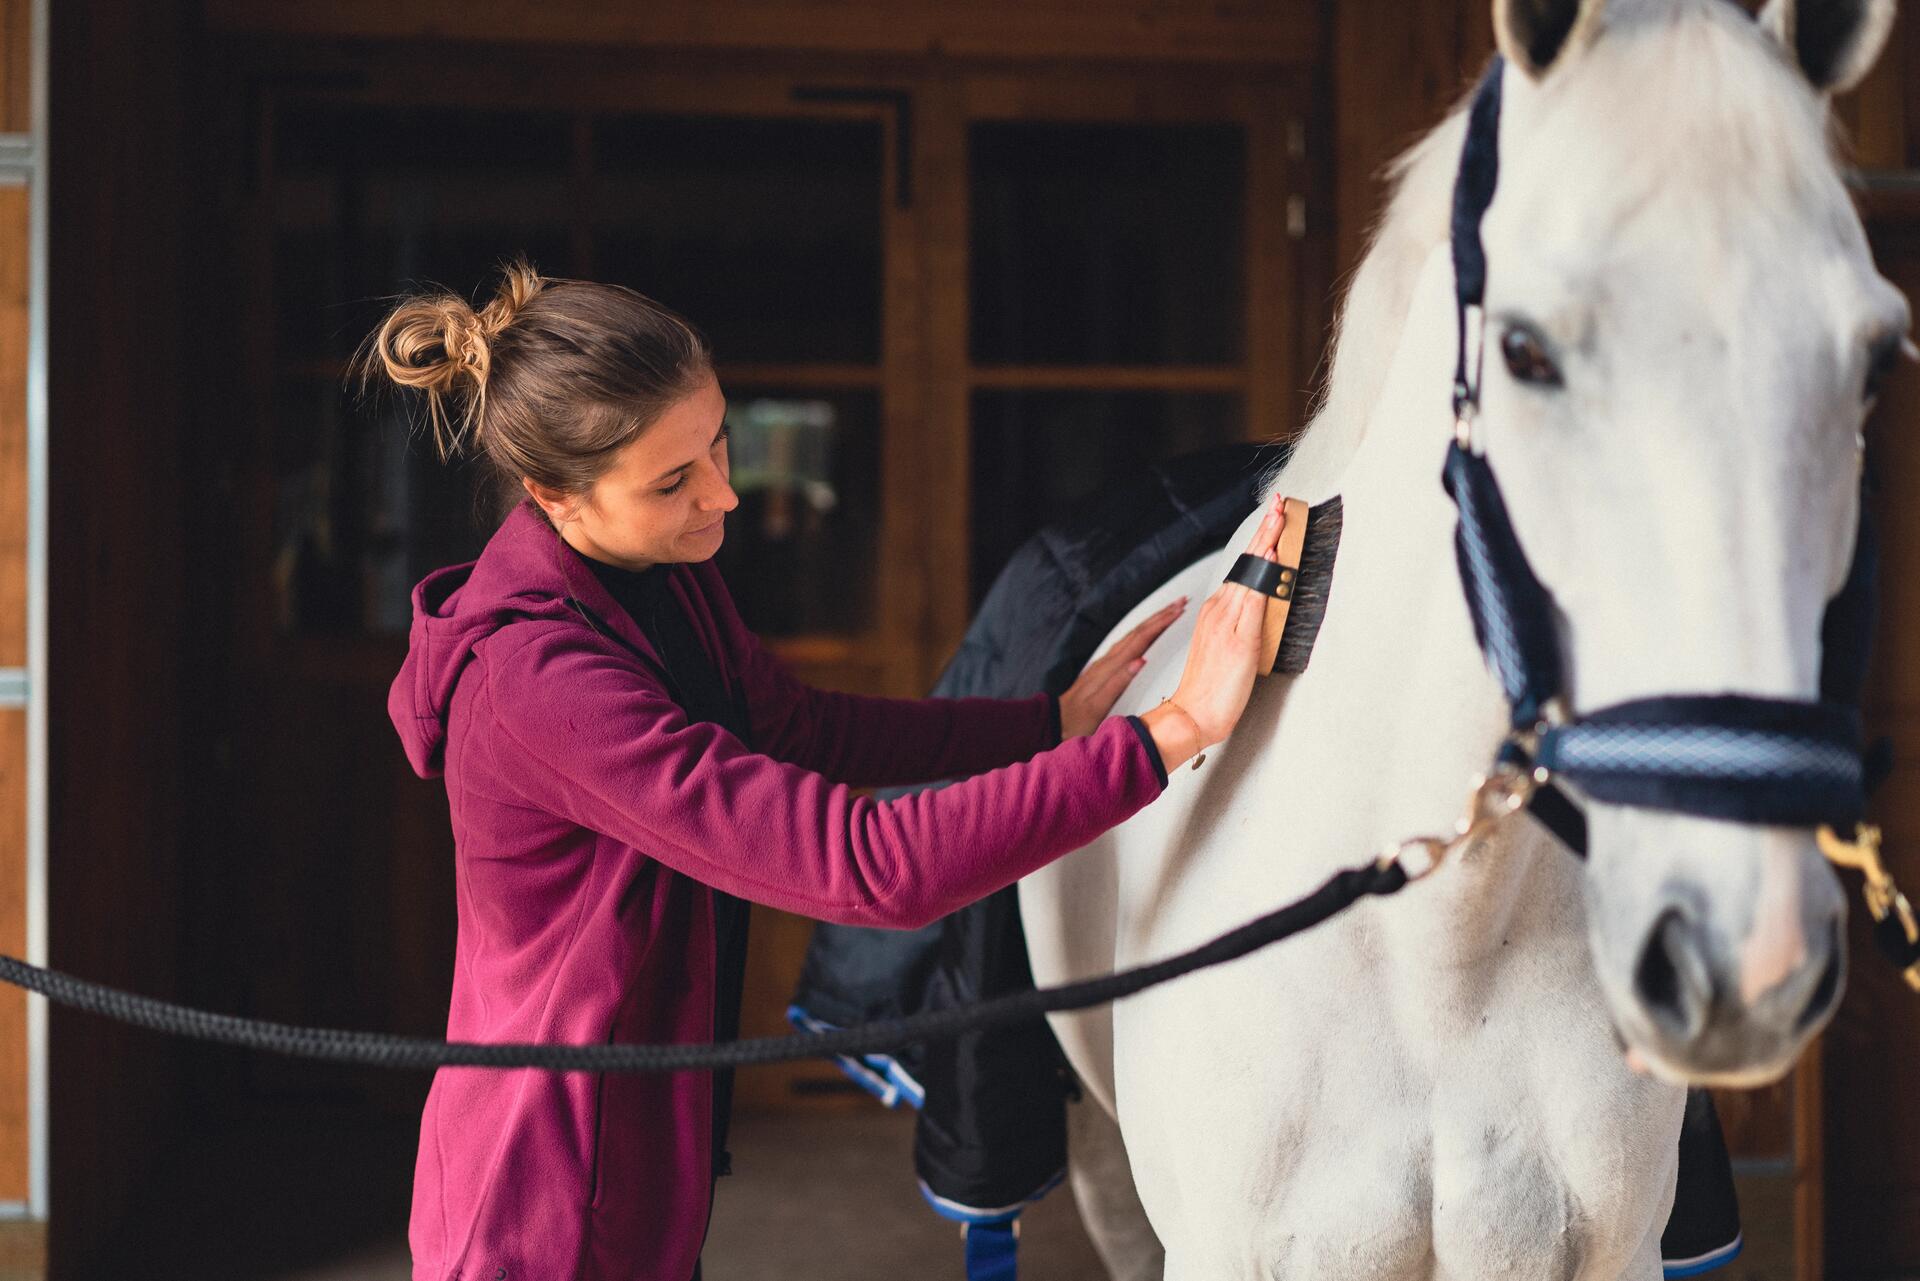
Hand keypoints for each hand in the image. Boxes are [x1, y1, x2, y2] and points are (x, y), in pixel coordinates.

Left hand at [1058, 596, 1189, 738]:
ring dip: (1152, 621)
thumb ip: (1119, 682)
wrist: (1054, 724)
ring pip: (1132, 635)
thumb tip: (1141, 660)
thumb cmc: (1077, 721)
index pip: (1141, 639)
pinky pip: (1125, 644)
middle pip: (1138, 632)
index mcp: (1109, 668)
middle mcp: (1107, 661)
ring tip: (1169, 611)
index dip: (1161, 624)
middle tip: (1181, 601)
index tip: (1179, 610)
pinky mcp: (1101, 669)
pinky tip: (1146, 632)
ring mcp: (1103, 663)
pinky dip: (1141, 634)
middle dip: (1161, 616)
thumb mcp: (1098, 707)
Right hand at [1139, 494, 1287, 769]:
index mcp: (1217, 613)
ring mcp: (1228, 623)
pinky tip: (1272, 557)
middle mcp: (1220, 611)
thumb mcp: (1229, 650)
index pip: (1244, 569)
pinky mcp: (1240, 639)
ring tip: (1281, 517)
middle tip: (1281, 504)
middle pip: (1247, 563)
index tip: (1273, 518)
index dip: (1260, 542)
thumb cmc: (1210, 690)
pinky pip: (1254, 600)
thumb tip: (1258, 601)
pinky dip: (1263, 576)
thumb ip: (1242, 624)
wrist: (1193, 715)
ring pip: (1251, 574)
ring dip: (1267, 543)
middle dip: (1264, 531)